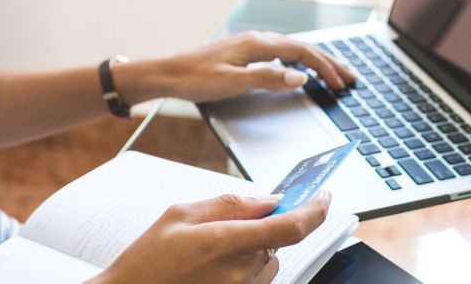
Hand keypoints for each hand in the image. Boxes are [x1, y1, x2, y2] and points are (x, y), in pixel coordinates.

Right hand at [88, 191, 331, 283]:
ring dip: (253, 251)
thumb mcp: (180, 215)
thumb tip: (268, 201)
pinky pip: (255, 282)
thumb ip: (229, 204)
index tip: (325, 195)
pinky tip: (211, 268)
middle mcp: (240, 274)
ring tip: (208, 252)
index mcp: (227, 243)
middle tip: (229, 224)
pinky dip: (244, 269)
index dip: (315, 210)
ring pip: (267, 264)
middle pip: (275, 243)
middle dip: (262, 228)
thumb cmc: (146, 261)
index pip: (291, 228)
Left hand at [133, 31, 356, 103]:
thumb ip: (268, 79)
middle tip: (350, 78)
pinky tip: (302, 68)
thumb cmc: (195, 79)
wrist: (167, 74)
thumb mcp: (233, 83)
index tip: (341, 83)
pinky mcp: (244, 53)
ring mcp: (251, 45)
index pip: (301, 52)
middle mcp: (257, 40)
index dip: (325, 67)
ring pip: (293, 49)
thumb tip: (300, 76)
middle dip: (329, 62)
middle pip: (302, 48)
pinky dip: (299, 61)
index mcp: (257, 44)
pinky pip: (281, 53)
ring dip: (316, 61)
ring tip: (335, 73)